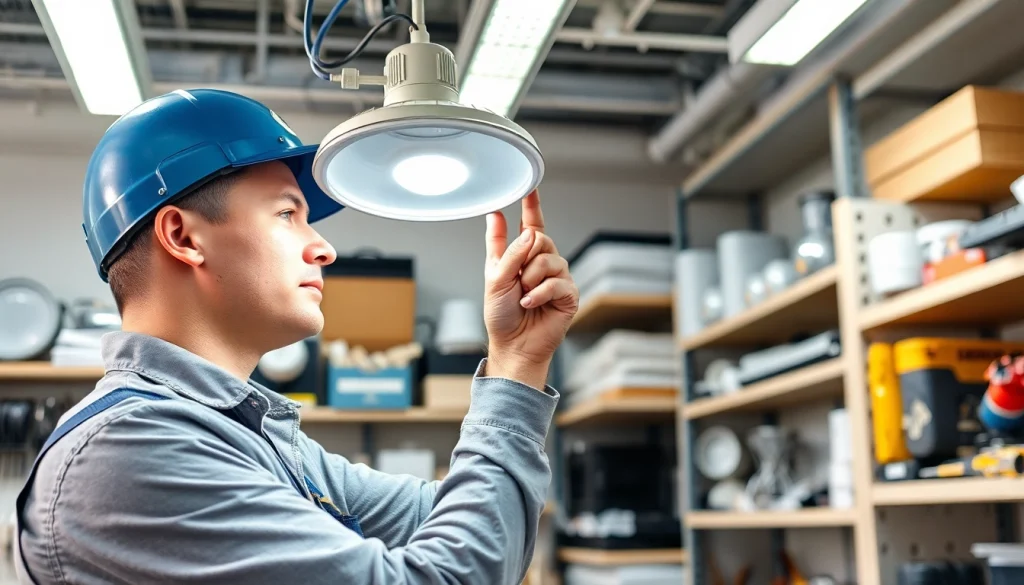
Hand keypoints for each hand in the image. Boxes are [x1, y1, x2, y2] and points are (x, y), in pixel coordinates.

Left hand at [483, 190, 578, 389]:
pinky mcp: (569, 294)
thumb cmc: (502, 314)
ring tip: (524, 295)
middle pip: (540, 238)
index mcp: (524, 255)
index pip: (531, 224)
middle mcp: (544, 262)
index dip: (532, 205)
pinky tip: (530, 304)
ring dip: (530, 279)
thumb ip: (502, 248)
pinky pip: (557, 282)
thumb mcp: (494, 277)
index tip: (531, 187)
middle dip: (524, 258)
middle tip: (517, 279)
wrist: (513, 344)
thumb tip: (498, 216)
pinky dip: (538, 294)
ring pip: (548, 259)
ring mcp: (558, 277)